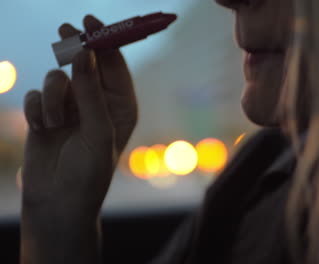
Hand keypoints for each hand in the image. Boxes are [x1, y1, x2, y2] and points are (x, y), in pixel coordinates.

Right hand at [22, 15, 137, 218]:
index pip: (114, 65)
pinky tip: (42, 130)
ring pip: (57, 78)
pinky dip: (37, 110)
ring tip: (56, 123)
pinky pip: (36, 94)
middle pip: (85, 62)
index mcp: (120, 104)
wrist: (58, 201)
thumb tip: (85, 52)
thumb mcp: (97, 130)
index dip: (104, 41)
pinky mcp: (46, 113)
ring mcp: (71, 106)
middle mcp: (97, 101)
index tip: (91, 22)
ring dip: (53, 99)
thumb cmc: (89, 171)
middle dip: (75, 48)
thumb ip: (90, 91)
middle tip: (65, 31)